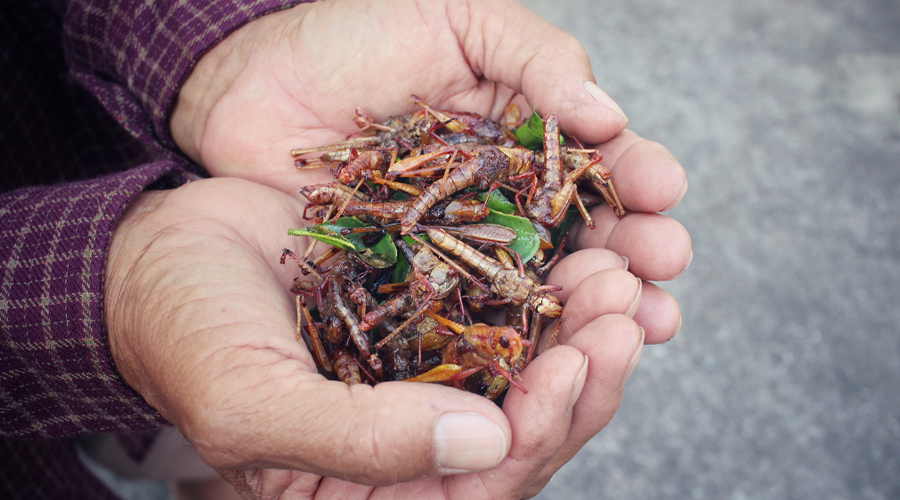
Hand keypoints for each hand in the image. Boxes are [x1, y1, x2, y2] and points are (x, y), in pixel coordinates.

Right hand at [104, 178, 653, 498]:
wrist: (157, 252)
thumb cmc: (184, 336)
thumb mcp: (253, 402)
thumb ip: (363, 439)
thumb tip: (487, 444)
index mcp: (369, 489)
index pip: (480, 487)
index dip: (542, 431)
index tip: (580, 362)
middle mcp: (411, 441)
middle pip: (523, 431)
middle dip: (582, 373)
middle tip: (621, 308)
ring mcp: (425, 372)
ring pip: (526, 367)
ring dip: (577, 325)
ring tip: (613, 273)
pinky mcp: (429, 309)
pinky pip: (502, 308)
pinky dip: (541, 282)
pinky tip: (573, 246)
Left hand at [169, 0, 689, 343]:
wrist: (248, 84)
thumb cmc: (350, 36)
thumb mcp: (455, 15)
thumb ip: (535, 56)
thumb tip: (607, 114)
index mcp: (525, 134)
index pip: (599, 161)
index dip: (638, 178)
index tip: (664, 193)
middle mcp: (505, 197)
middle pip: (583, 232)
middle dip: (632, 250)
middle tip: (664, 266)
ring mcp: (462, 246)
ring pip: (541, 281)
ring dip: (592, 304)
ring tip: (639, 321)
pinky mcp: (417, 284)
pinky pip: (471, 311)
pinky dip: (513, 333)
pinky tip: (551, 350)